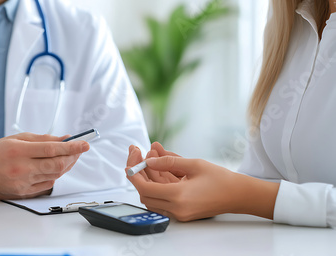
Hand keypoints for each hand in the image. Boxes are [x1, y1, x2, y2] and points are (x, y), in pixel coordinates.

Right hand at [0, 133, 89, 198]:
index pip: (51, 149)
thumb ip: (43, 138)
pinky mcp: (24, 192)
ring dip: (66, 165)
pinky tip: (57, 167)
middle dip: (72, 157)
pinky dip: (56, 175)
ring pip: (54, 175)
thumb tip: (65, 139)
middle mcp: (22, 168)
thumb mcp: (19, 138)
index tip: (84, 144)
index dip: (71, 147)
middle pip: (56, 165)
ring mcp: (23, 182)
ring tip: (70, 156)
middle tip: (79, 150)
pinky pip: (47, 184)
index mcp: (19, 150)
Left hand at [126, 146, 278, 220]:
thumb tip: (149, 160)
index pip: (146, 188)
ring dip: (149, 179)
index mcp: (179, 196)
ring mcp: (179, 213)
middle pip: (146, 194)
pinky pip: (162, 200)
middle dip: (140, 175)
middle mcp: (177, 208)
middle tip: (140, 156)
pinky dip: (158, 185)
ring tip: (152, 157)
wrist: (238, 194)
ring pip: (153, 198)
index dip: (135, 175)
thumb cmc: (220, 179)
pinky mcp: (182, 212)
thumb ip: (168, 162)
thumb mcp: (193, 164)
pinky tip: (160, 167)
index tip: (131, 163)